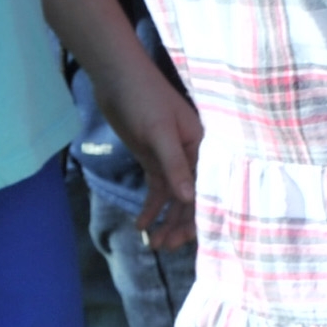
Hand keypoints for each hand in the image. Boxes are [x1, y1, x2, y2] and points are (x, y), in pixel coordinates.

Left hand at [94, 60, 203, 248]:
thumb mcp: (159, 132)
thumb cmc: (145, 99)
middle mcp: (192, 156)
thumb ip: (174, 165)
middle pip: (191, 197)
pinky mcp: (154, 160)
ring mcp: (172, 159)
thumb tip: (189, 199)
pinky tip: (141, 224)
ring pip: (174, 198)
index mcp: (204, 146)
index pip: (208, 186)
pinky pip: (157, 190)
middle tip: (165, 245)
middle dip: (181, 224)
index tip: (191, 239)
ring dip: (165, 220)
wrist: (118, 80)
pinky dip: (150, 207)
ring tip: (153, 243)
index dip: (202, 213)